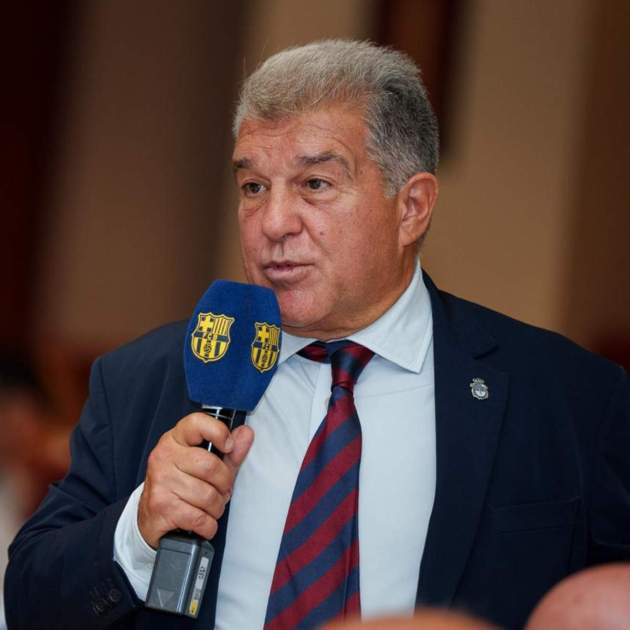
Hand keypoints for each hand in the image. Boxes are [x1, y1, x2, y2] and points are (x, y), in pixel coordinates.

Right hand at [138, 412, 253, 547]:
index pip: (197, 423)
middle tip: (221, 489)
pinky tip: (202, 520)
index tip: (228, 446)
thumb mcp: (205, 462)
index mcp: (176, 439)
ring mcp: (161, 481)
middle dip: (224, 484)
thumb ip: (229, 450)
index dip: (218, 432)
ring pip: (207, 496)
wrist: (150, 517)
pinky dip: (208, 524)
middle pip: (210, 466)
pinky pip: (200, 518)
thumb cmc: (181, 485)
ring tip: (210, 506)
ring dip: (216, 507)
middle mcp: (164, 456)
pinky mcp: (161, 507)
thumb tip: (246, 434)